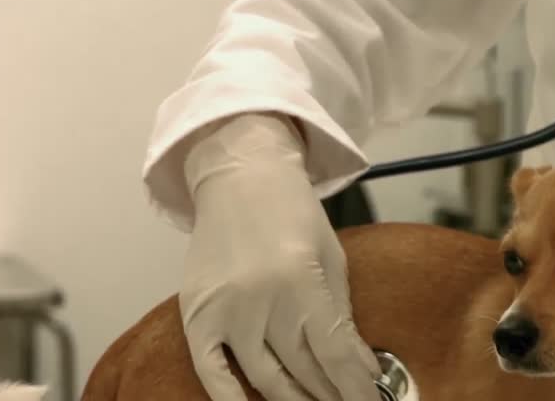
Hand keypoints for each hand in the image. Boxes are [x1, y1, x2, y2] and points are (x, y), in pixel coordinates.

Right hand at [178, 113, 380, 400]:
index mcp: (301, 280)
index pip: (334, 353)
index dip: (355, 386)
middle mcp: (260, 299)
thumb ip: (342, 313)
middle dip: (330, 394)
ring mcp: (225, 309)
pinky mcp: (196, 313)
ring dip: (294, 399)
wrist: (240, 177)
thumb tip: (358, 368)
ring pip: (264, 377)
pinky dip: (229, 398)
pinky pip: (210, 370)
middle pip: (303, 369)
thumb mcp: (332, 256)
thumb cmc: (293, 211)